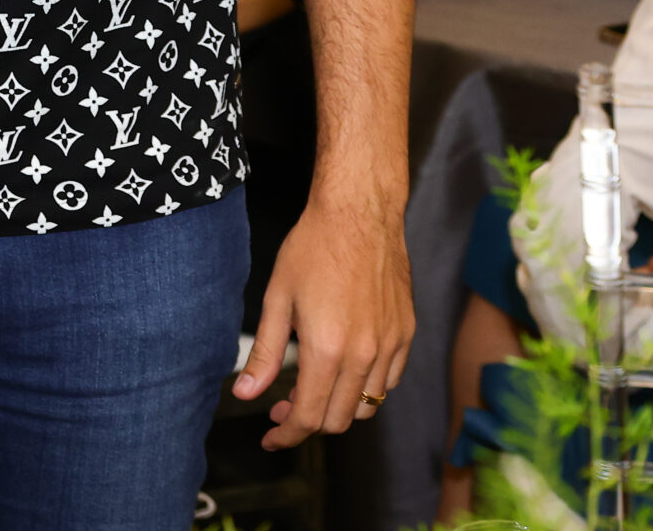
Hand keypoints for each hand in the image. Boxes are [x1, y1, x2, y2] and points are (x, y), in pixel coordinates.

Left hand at [234, 190, 414, 447]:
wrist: (359, 215)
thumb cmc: (313, 249)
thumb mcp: (277, 299)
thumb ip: (264, 353)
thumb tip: (245, 393)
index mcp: (327, 349)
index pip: (308, 417)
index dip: (286, 435)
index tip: (271, 437)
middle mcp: (364, 355)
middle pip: (338, 419)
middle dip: (307, 423)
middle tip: (282, 408)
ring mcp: (391, 346)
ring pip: (366, 406)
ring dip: (337, 408)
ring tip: (311, 388)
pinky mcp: (406, 334)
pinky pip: (388, 381)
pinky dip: (365, 388)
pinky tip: (342, 370)